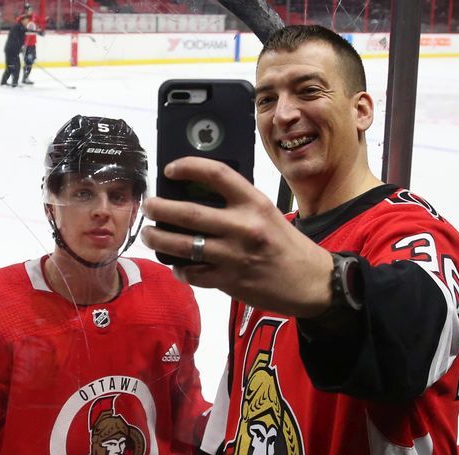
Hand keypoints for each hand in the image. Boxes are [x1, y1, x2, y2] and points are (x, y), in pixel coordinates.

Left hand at [141, 157, 333, 317]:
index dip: (188, 167)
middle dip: (160, 209)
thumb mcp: (267, 213)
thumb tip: (195, 196)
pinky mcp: (228, 281)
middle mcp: (243, 227)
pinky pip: (192, 274)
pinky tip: (176, 265)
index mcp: (255, 203)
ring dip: (158, 240)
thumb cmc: (286, 245)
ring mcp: (234, 256)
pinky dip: (179, 269)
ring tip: (149, 235)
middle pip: (189, 213)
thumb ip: (237, 205)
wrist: (310, 282)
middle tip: (148, 206)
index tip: (170, 170)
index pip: (217, 174)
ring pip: (183, 246)